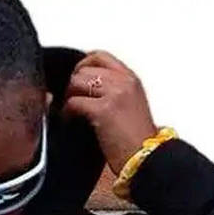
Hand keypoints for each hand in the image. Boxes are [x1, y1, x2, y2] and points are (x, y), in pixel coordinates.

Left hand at [61, 50, 157, 175]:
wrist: (146, 158)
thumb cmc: (138, 141)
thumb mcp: (131, 107)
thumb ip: (114, 93)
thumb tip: (90, 92)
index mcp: (131, 79)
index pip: (100, 56)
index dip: (83, 65)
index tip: (76, 79)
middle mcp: (123, 82)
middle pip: (85, 69)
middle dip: (73, 84)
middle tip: (70, 99)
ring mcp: (114, 94)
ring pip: (77, 81)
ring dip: (68, 96)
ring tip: (70, 110)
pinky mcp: (103, 110)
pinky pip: (75, 102)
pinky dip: (67, 111)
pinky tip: (69, 120)